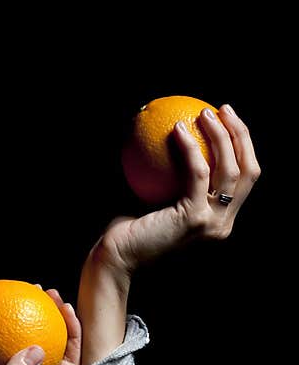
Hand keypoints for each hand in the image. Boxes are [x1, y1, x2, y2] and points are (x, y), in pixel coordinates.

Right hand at [0, 288, 80, 364]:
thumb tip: (39, 350)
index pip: (67, 363)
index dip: (72, 333)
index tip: (62, 307)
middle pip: (54, 350)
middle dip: (55, 320)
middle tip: (46, 292)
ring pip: (31, 344)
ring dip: (32, 318)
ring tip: (27, 292)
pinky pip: (6, 345)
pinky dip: (4, 326)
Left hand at [100, 104, 261, 274]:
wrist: (116, 255)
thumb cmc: (128, 227)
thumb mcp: (154, 195)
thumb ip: (169, 172)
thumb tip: (171, 132)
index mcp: (219, 219)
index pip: (244, 178)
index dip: (243, 146)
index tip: (226, 119)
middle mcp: (223, 223)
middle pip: (248, 171)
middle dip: (241, 135)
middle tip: (222, 109)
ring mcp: (212, 223)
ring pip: (230, 170)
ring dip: (220, 135)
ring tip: (204, 113)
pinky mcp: (195, 219)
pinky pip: (197, 174)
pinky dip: (190, 148)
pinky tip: (178, 129)